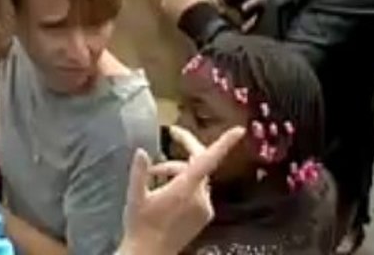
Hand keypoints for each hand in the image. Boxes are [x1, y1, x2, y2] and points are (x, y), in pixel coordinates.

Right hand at [120, 126, 245, 254]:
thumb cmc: (140, 225)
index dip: (224, 144)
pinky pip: (199, 192)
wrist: (151, 254)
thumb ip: (139, 173)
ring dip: (179, 172)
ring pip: (197, 178)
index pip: (207, 160)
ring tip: (155, 177)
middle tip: (172, 136)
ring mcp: (205, 208)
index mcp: (185, 189)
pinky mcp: (205, 216)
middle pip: (199, 164)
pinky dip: (186, 186)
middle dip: (185, 149)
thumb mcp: (134, 197)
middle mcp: (200, 198)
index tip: (238, 130)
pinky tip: (168, 193)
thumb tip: (141, 152)